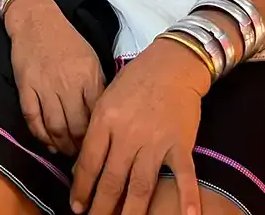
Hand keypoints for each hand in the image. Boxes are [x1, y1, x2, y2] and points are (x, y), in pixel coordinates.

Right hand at [5, 0, 106, 156]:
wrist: (35, 20)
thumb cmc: (67, 41)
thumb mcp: (92, 60)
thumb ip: (99, 88)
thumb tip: (106, 118)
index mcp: (88, 77)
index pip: (97, 117)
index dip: (99, 138)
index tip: (101, 149)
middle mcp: (67, 84)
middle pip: (77, 128)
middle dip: (81, 149)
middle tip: (83, 158)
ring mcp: (44, 86)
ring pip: (55, 128)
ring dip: (62, 146)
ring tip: (67, 152)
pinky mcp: (25, 87)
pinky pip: (32, 119)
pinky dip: (40, 136)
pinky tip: (48, 143)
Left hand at [70, 40, 209, 214]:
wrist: (170, 65)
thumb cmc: (134, 82)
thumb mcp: (105, 100)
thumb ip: (95, 133)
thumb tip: (83, 166)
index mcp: (105, 120)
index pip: (89, 162)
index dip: (82, 188)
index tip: (77, 206)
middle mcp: (128, 133)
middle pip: (112, 179)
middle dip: (102, 206)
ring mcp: (155, 140)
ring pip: (141, 184)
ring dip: (132, 211)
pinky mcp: (180, 143)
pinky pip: (184, 175)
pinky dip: (187, 197)